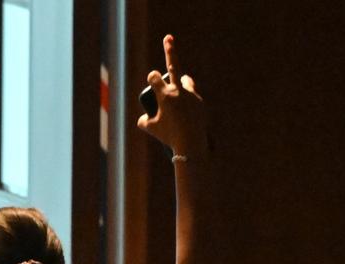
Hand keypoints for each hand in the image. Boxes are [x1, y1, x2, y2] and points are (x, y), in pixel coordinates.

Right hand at [137, 35, 206, 156]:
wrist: (191, 144)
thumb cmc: (169, 136)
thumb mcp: (151, 129)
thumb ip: (144, 121)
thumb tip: (144, 118)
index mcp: (165, 95)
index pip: (154, 77)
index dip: (152, 77)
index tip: (152, 79)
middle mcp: (179, 91)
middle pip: (173, 65)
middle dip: (170, 50)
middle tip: (168, 38)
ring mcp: (191, 95)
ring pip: (186, 81)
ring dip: (182, 81)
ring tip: (178, 92)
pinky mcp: (200, 102)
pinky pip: (193, 96)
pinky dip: (188, 102)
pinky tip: (186, 114)